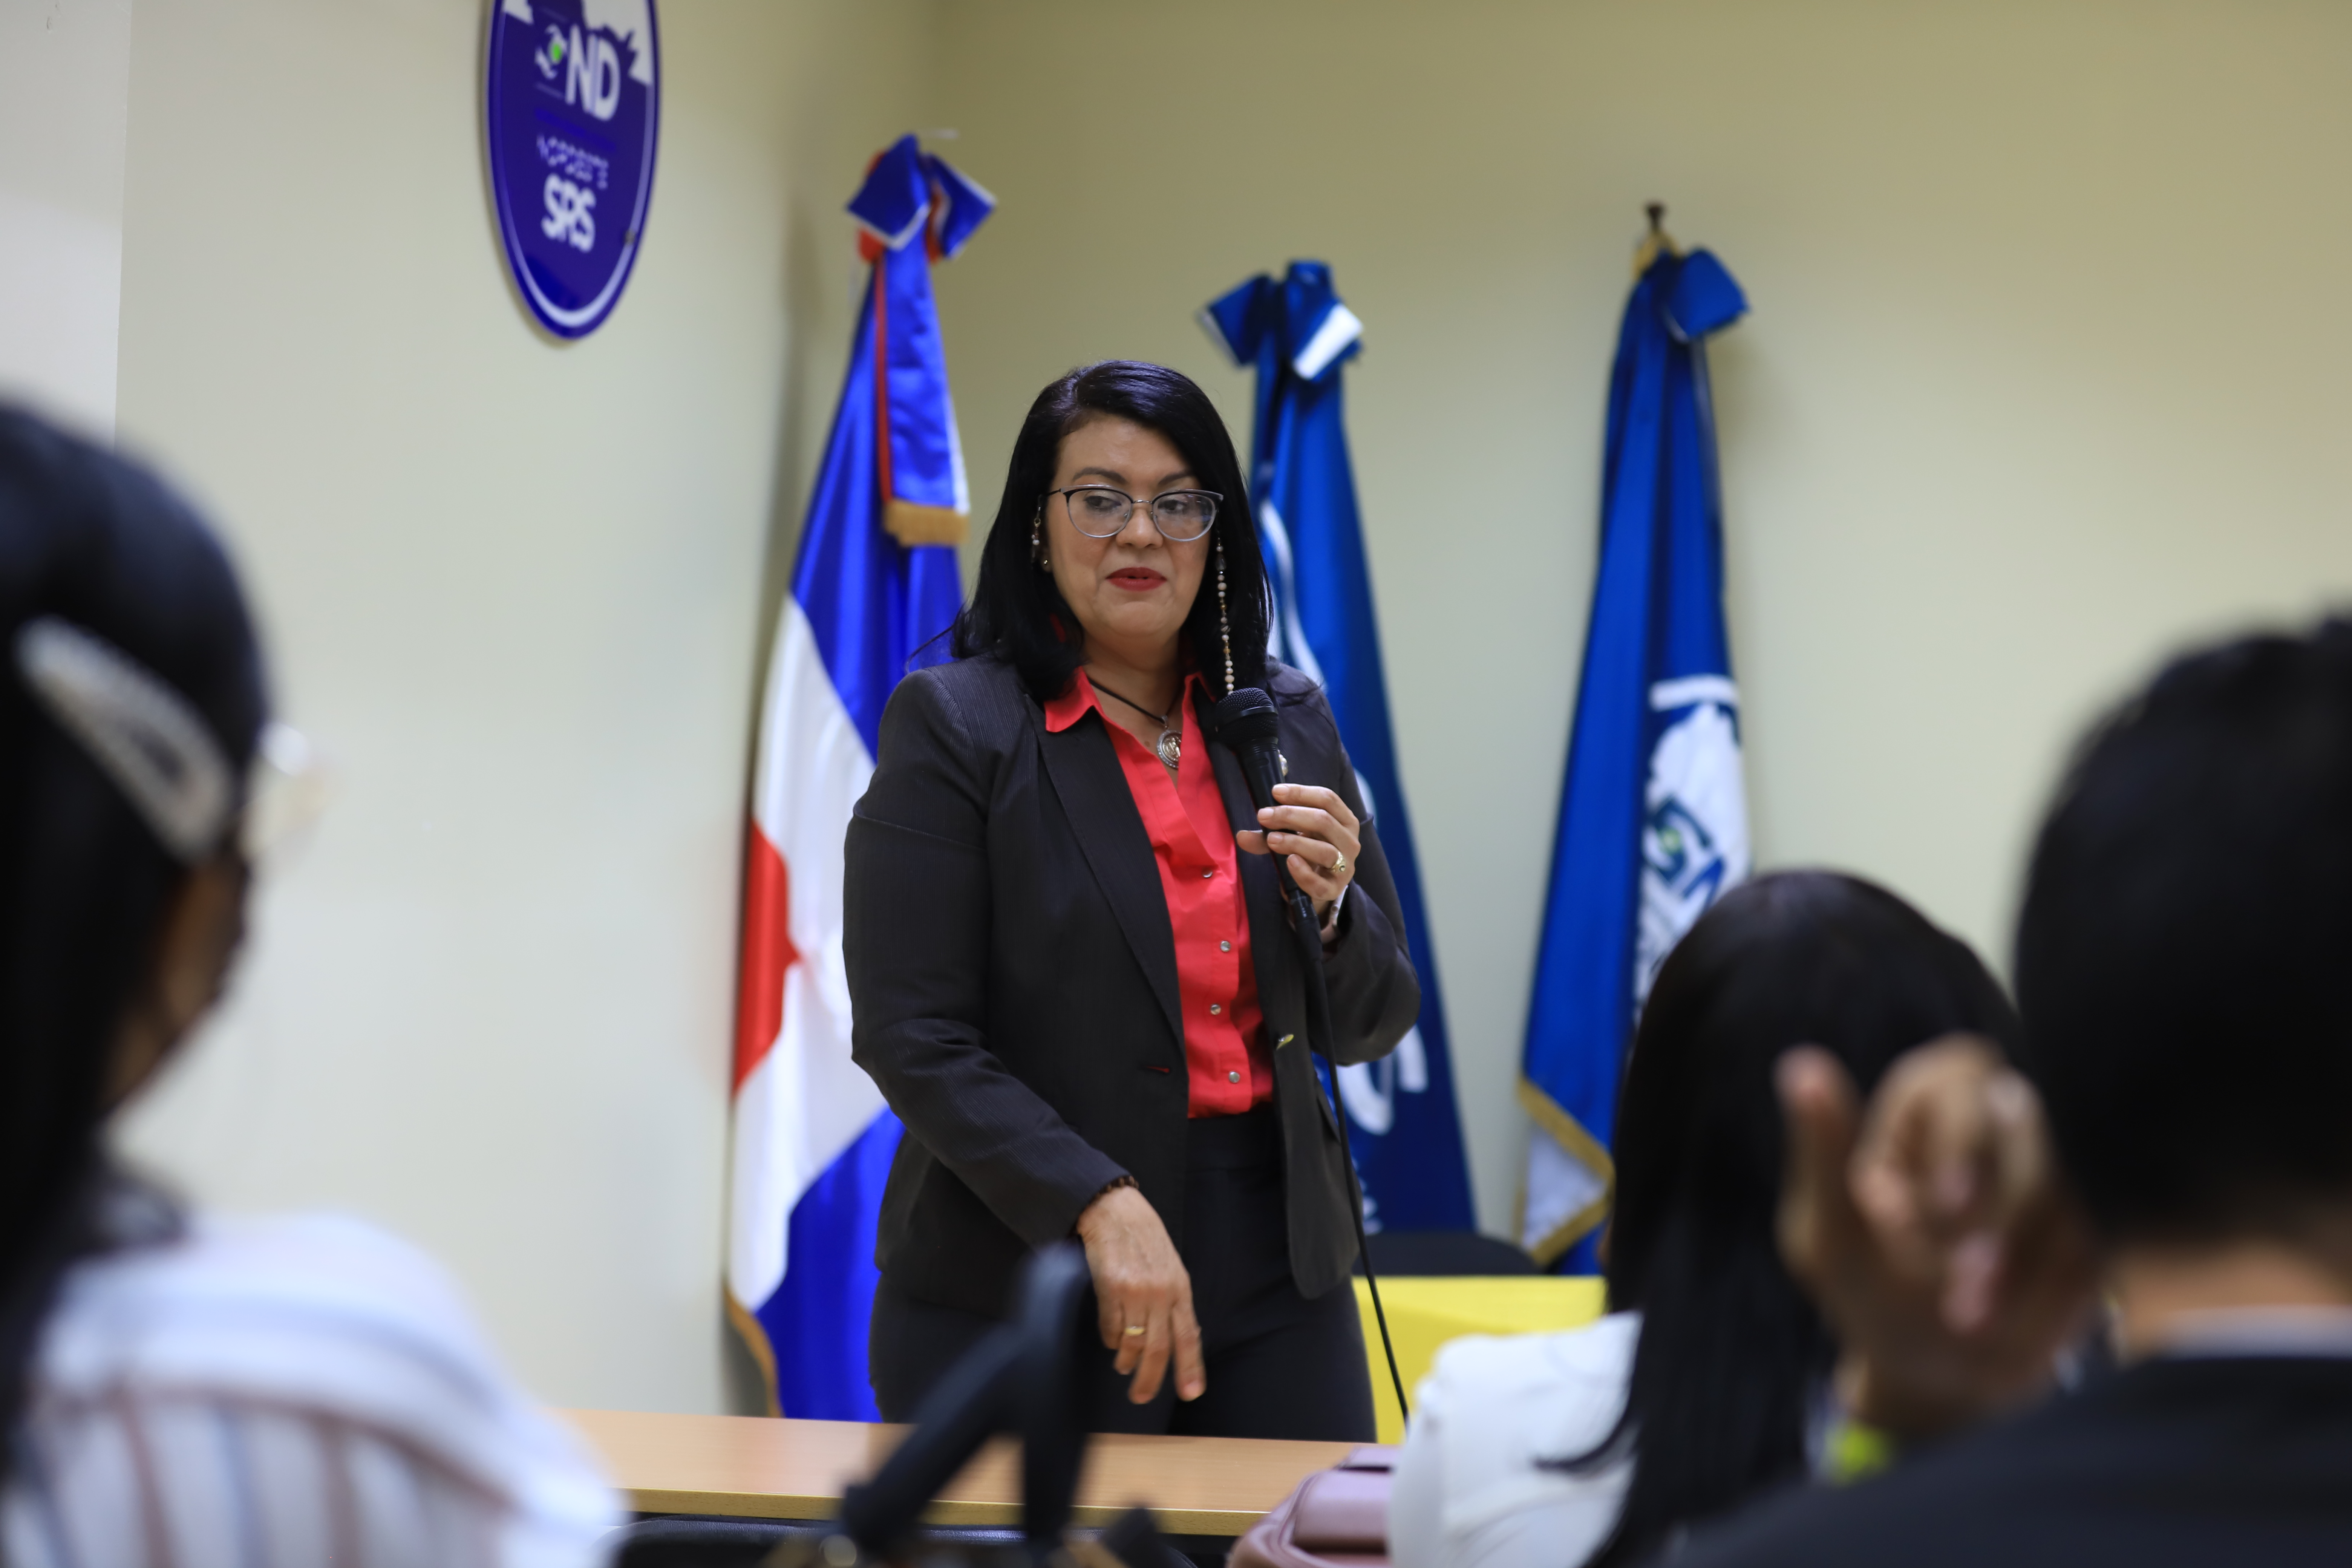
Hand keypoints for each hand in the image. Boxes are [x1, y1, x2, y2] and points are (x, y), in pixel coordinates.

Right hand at [1074, 1184, 1204, 1403]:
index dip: (1191, 1367)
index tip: (1192, 1392)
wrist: (1115, 1210)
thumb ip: (1174, 1301)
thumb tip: (1178, 1337)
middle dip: (1151, 1379)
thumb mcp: (1170, 1267)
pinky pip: (1110, 1328)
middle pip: (1159, 1348)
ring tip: (1124, 1366)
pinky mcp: (1110, 1288)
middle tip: (1141, 1397)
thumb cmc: (1144, 1238)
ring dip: (1127, 1361)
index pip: (1189, 1336)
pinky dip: (1110, 1340)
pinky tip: (1111, 1341)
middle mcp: (1161, 1292)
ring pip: (1133, 1343)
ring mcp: (1135, 1291)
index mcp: (1180, 1288)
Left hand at [1236, 783, 1358, 928]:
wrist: (1318, 887)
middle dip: (1291, 815)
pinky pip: (1319, 883)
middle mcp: (1349, 841)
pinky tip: (1289, 862)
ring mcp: (1345, 867)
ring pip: (1325, 851)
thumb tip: (1241, 836)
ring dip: (1295, 842)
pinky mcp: (1333, 890)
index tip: (1275, 792)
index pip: (1327, 798)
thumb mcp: (1291, 837)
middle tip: (1264, 816)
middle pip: (1324, 821)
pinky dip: (1303, 872)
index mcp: (1344, 820)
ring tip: (1271, 839)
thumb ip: (1267, 835)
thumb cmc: (1308, 853)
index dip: (1301, 793)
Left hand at [1776, 1036, 2098, 1441]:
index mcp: (1928, 1107)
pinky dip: (2062, 1290)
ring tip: (1974, 1322)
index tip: (1946, 1210)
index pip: (1961, 1075)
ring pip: (2078, 1186)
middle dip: (2006, 1215)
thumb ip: (1821, 1152)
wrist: (1934, 1375)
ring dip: (2028, 1264)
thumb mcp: (1828, 1234)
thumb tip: (1801, 1063)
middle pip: (2036, 1123)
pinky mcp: (2102, 1229)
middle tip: (1965, 1292)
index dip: (1963, 1137)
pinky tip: (2023, 1327)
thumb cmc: (1869, 1290)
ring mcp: (2063, 1175)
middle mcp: (2003, 1123)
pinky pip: (2106, 1241)